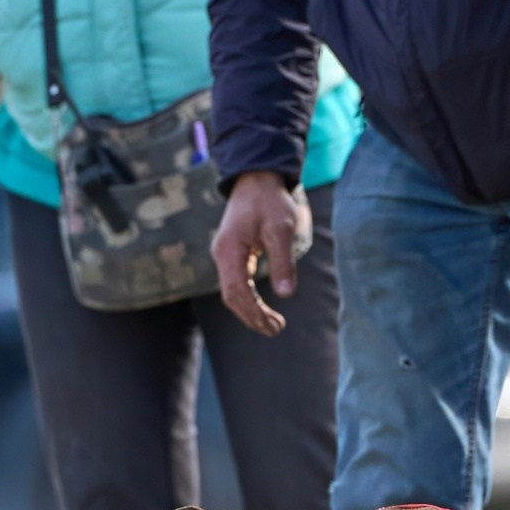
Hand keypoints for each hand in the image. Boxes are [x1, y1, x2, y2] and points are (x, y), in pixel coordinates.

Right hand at [211, 173, 309, 335]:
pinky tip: (263, 308)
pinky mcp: (233, 254)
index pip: (237, 291)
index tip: (274, 324)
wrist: (257, 179)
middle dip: (252, 317)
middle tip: (276, 329)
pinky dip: (249, 299)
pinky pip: (237, 283)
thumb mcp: (282, 229)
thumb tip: (286, 294)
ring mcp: (225, 255)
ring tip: (273, 324)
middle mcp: (222, 255)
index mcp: (230, 250)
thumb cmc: (270, 201)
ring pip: (233, 292)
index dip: (254, 312)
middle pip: (231, 296)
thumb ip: (283, 261)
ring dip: (250, 311)